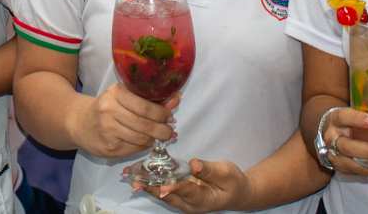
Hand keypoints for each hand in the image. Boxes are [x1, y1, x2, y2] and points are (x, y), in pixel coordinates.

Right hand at [69, 84, 177, 158]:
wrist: (77, 122)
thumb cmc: (105, 106)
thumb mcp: (122, 96)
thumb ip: (148, 98)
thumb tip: (176, 98)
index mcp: (115, 93)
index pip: (145, 106)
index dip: (161, 113)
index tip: (169, 116)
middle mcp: (109, 111)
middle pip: (145, 124)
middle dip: (162, 130)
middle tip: (170, 131)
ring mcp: (108, 131)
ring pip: (141, 138)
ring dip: (154, 139)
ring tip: (159, 136)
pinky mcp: (108, 148)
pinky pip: (134, 148)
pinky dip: (143, 146)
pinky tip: (145, 141)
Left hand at [132, 159, 249, 212]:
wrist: (236, 193)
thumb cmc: (233, 182)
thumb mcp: (226, 173)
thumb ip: (209, 169)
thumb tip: (194, 164)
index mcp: (204, 199)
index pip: (187, 192)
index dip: (174, 188)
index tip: (162, 186)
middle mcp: (190, 204)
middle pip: (168, 195)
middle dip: (151, 186)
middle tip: (135, 179)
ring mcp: (184, 202)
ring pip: (163, 194)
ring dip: (147, 185)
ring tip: (131, 177)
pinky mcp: (180, 195)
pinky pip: (164, 190)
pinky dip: (152, 183)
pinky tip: (140, 175)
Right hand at [322, 107, 367, 175]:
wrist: (327, 132)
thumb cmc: (346, 120)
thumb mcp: (354, 111)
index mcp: (334, 119)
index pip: (343, 117)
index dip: (358, 119)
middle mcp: (332, 139)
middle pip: (348, 147)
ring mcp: (336, 156)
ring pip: (356, 164)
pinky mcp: (343, 168)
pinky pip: (362, 172)